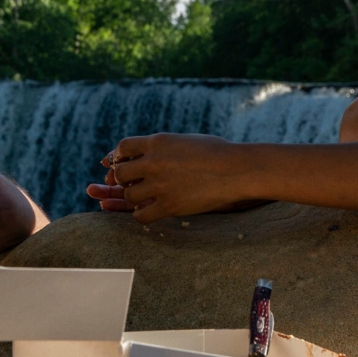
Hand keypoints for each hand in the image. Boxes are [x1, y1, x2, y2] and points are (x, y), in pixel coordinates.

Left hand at [85, 133, 244, 223]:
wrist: (237, 169)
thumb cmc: (216, 152)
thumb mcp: (184, 141)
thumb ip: (161, 147)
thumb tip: (143, 155)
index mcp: (157, 141)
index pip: (123, 147)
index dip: (121, 156)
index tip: (126, 162)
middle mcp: (153, 162)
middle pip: (120, 172)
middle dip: (123, 178)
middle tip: (133, 182)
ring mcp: (160, 185)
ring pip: (129, 195)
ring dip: (134, 196)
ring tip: (145, 196)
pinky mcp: (169, 205)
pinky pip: (141, 215)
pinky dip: (142, 214)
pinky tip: (150, 210)